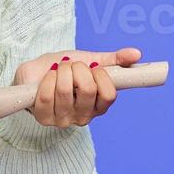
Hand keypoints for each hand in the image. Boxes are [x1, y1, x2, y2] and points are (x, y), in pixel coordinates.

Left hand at [13, 47, 142, 127]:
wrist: (36, 72)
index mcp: (98, 105)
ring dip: (60, 72)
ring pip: (65, 91)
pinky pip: (46, 96)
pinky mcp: (44, 118)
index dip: (101, 76)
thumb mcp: (89, 60)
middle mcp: (83, 116)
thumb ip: (113, 60)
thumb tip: (136, 54)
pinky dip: (47, 80)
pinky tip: (47, 77)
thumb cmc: (63, 69)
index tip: (93, 66)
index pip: (109, 95)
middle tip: (71, 66)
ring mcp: (63, 119)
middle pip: (87, 90)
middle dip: (77, 69)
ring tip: (58, 70)